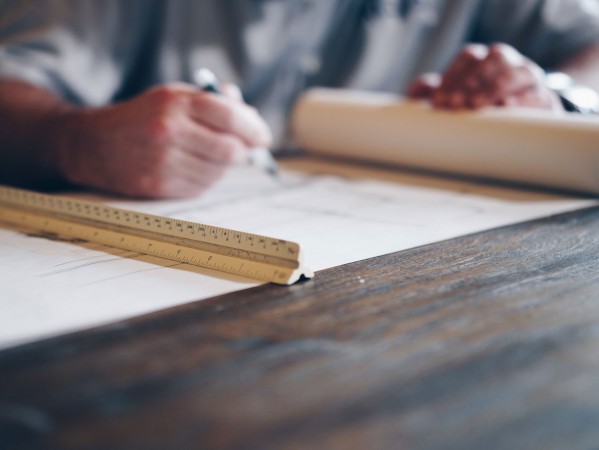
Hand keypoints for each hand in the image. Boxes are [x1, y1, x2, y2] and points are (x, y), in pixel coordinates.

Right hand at [56, 83, 271, 197]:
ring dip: (223, 166)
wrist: (93, 144)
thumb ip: (210, 101)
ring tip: (207, 154)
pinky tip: (193, 167)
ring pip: (218, 171)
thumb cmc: (140, 117)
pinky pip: (202, 187)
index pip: (230, 116)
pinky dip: (206, 178)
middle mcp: (169, 132)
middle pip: (230, 150)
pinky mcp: (160, 186)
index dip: (254, 128)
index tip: (263, 137)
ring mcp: (164, 162)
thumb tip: (248, 113)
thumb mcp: (171, 96)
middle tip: (243, 149)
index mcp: (174, 103)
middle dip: (243, 151)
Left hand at [407, 43, 562, 110]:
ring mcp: (528, 77)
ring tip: (476, 105)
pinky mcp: (544, 97)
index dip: (454, 76)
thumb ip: (431, 93)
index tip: (439, 99)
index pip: (469, 57)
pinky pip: (536, 95)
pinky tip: (505, 108)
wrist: (518, 121)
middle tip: (455, 103)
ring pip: (517, 73)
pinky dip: (521, 101)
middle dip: (472, 81)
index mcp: (484, 58)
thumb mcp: (451, 99)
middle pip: (494, 59)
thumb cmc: (475, 108)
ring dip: (494, 88)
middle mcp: (508, 62)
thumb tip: (421, 88)